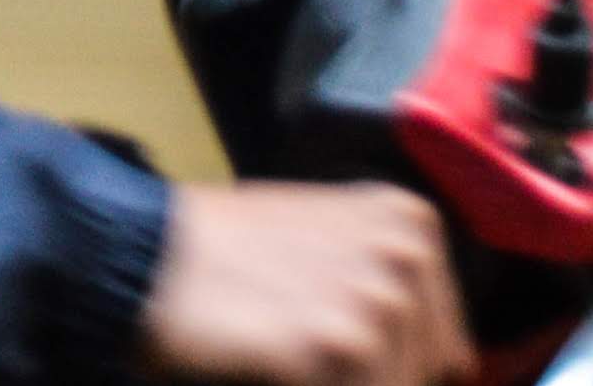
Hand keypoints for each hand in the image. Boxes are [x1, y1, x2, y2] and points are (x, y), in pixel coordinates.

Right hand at [136, 183, 468, 385]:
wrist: (145, 256)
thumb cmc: (225, 253)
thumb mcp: (327, 242)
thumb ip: (385, 286)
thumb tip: (442, 362)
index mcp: (409, 224)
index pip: (448, 346)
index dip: (398, 367)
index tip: (348, 359)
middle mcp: (405, 256)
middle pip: (424, 374)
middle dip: (371, 376)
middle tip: (306, 353)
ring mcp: (377, 303)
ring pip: (392, 385)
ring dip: (342, 381)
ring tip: (287, 360)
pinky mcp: (341, 348)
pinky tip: (277, 370)